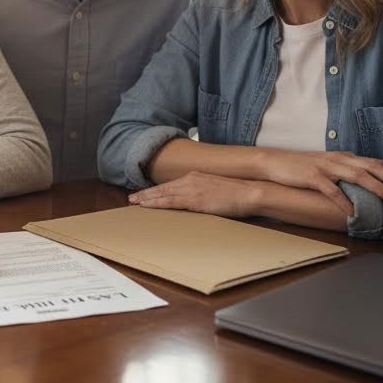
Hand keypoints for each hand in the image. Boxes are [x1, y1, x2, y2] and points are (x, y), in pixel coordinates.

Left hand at [128, 172, 259, 218]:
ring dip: (147, 199)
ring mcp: (192, 188)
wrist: (250, 192)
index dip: (156, 190)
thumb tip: (196, 201)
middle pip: (163, 188)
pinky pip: (170, 201)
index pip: (171, 184)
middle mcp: (190, 179)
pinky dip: (157, 203)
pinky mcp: (195, 199)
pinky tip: (147, 205)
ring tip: (134, 202)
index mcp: (195, 176)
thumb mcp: (215, 190)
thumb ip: (203, 192)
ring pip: (163, 194)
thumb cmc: (237, 194)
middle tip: (132, 199)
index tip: (144, 194)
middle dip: (146, 194)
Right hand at [262, 149, 382, 215]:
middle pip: (370, 167)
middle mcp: (338, 160)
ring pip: (356, 176)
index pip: (373, 162)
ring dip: (376, 187)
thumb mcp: (328, 166)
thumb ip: (346, 171)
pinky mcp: (312, 176)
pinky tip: (353, 210)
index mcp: (344, 157)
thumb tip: (367, 184)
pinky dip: (344, 200)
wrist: (275, 162)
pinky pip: (331, 189)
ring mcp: (325, 167)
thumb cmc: (303, 167)